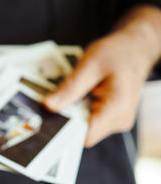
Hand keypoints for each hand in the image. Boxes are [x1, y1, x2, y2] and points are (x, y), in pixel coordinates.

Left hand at [44, 5, 160, 146]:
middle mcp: (119, 120)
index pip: (85, 135)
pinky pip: (89, 119)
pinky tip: (81, 93)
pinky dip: (80, 108)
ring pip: (84, 126)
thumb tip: (49, 105)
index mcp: (117, 108)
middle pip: (82, 131)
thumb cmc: (118, 52)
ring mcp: (116, 120)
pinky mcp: (111, 117)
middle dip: (67, 116)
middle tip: (60, 97)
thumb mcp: (90, 64)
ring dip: (74, 111)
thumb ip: (70, 87)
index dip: (64, 130)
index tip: (49, 119)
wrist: (135, 48)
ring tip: (75, 91)